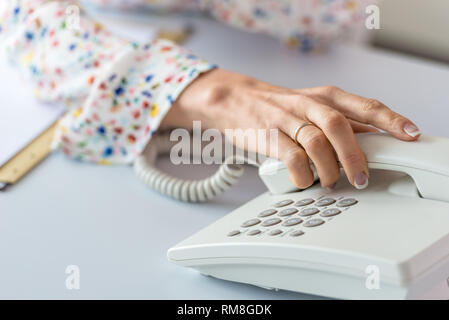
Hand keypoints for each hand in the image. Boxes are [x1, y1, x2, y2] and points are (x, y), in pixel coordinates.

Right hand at [163, 69, 420, 188]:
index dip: (389, 120)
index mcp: (326, 97)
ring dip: (328, 169)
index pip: (363, 105)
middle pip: (339, 126)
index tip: (409, 134)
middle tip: (360, 178)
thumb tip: (375, 140)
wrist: (236, 100)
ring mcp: (286, 119)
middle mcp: (308, 104)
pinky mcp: (267, 136)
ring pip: (315, 143)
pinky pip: (290, 158)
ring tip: (329, 182)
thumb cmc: (280, 108)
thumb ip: (342, 122)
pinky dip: (302, 175)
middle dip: (354, 156)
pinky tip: (304, 181)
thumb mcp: (314, 107)